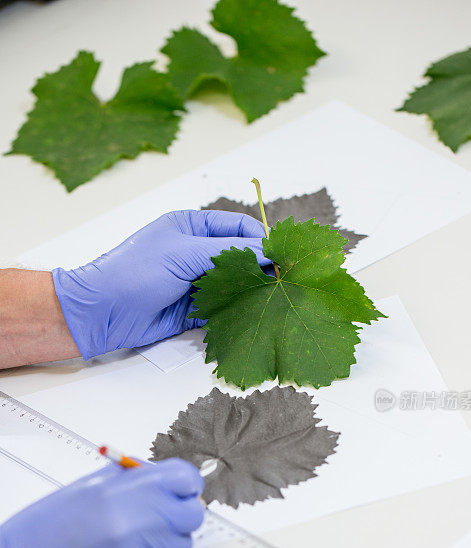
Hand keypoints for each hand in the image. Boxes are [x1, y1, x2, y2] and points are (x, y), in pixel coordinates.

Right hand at [0, 459, 203, 547]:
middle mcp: (133, 521)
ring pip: (181, 545)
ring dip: (165, 543)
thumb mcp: (83, 491)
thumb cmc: (41, 535)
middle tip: (161, 519)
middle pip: (193, 514)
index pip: (184, 478)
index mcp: (120, 490)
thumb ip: (125, 480)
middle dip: (180, 515)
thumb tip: (158, 476)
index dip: (186, 484)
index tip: (181, 490)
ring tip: (132, 544)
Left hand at [52, 209, 269, 358]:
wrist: (103, 312)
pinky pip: (224, 309)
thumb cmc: (136, 271)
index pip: (237, 227)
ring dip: (251, 291)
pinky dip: (238, 312)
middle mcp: (196, 253)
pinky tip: (254, 315)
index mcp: (192, 227)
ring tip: (274, 299)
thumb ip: (228, 251)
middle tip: (285, 280)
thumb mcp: (184, 252)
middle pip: (240, 257)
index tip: (283, 254)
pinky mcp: (194, 310)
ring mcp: (196, 282)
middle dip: (261, 267)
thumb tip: (268, 251)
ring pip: (234, 284)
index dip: (261, 238)